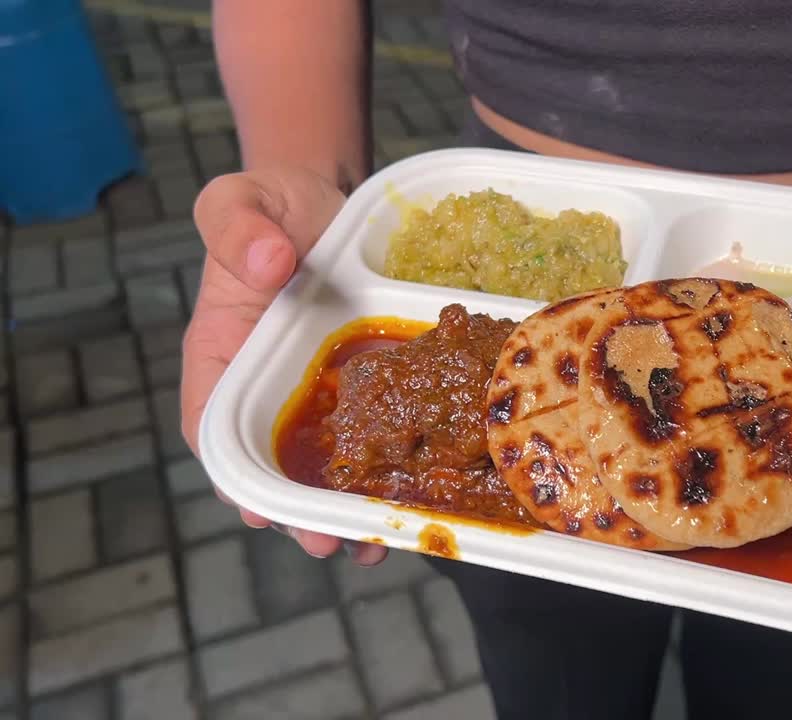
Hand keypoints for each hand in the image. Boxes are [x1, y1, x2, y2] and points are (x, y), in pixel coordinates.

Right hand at [183, 167, 387, 565]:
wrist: (328, 202)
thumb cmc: (273, 205)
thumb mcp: (241, 200)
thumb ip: (236, 225)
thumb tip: (266, 262)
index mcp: (225, 354)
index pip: (215, 426)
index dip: (235, 478)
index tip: (258, 513)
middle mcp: (270, 386)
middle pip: (275, 466)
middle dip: (300, 514)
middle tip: (329, 547)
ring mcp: (319, 393)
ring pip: (328, 465)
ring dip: (348, 511)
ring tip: (375, 548)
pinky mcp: (369, 388)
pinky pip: (379, 435)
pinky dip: (395, 470)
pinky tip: (419, 501)